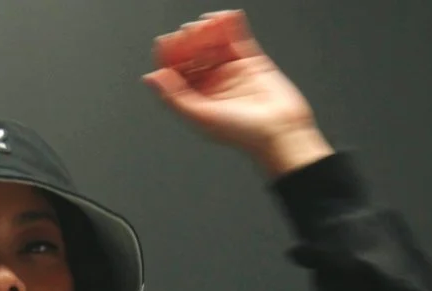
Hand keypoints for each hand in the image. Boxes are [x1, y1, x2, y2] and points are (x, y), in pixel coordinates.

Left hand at [143, 10, 332, 176]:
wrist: (280, 131)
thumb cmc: (244, 134)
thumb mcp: (201, 116)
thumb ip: (174, 96)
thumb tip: (152, 78)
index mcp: (197, 97)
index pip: (177, 71)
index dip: (170, 55)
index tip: (165, 42)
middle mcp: (213, 83)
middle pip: (194, 54)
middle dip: (189, 40)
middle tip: (187, 31)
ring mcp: (231, 70)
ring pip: (214, 43)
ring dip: (207, 30)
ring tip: (205, 23)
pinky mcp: (251, 61)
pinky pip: (238, 37)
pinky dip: (230, 25)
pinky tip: (224, 16)